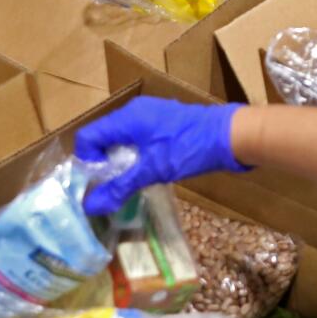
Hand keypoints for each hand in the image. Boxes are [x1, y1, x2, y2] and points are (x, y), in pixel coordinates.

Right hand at [75, 95, 248, 215]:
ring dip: (120, 160)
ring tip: (127, 184)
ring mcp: (151, 115)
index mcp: (127, 118)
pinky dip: (135, 155)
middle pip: (104, 137)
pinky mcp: (165, 123)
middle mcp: (135, 112)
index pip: (88, 136)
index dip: (85, 161)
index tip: (94, 185)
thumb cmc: (188, 148)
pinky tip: (146, 172)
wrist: (231, 135)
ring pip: (122, 138)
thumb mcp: (152, 170)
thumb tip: (91, 206)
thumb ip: (120, 186)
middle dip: (102, 163)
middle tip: (108, 189)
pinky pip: (139, 137)